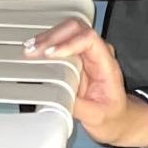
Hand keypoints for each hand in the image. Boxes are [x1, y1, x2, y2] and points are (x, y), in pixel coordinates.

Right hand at [25, 18, 147, 147]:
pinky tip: (34, 50)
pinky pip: (62, 42)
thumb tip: (57, 99)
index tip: (50, 54)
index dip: (68, 43)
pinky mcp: (76, 58)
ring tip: (29, 49)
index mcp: (106, 64)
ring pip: (67, 32)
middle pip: (77, 29)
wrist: (118, 118)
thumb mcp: (97, 117)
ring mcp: (86, 53)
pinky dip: (47, 44)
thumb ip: (79, 108)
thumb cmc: (112, 116)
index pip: (89, 40)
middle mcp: (97, 53)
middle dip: (53, 37)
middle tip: (34, 50)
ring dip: (47, 38)